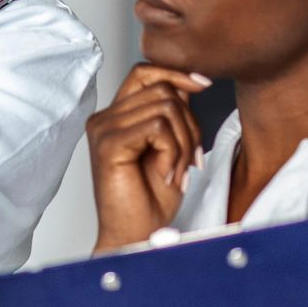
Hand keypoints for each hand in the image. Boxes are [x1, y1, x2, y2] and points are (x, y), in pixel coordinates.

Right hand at [88, 64, 208, 251]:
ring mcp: (103, 129)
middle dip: (189, 124)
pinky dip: (173, 152)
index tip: (204, 84)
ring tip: (177, 170)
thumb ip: (171, 113)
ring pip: (166, 108)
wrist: (135, 235)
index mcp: (115, 115)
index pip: (144, 71)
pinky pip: (158, 128)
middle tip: (189, 159)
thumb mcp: (169, 146)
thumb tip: (190, 82)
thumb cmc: (150, 198)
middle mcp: (104, 118)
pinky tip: (166, 174)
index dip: (176, 73)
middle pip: (163, 89)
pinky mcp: (108, 145)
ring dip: (184, 142)